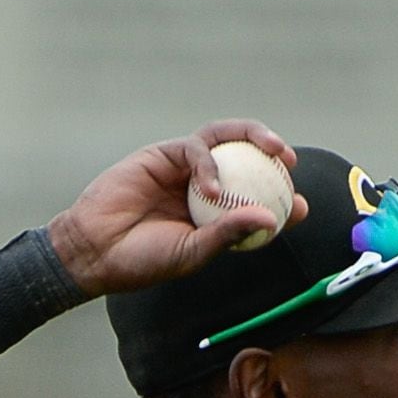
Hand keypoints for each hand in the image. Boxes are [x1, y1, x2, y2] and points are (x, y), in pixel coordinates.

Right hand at [46, 124, 305, 297]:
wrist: (96, 248)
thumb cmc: (143, 260)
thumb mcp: (194, 253)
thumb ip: (230, 234)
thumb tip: (272, 219)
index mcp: (217, 215)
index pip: (256, 200)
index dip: (282, 200)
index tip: (302, 207)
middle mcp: (205, 186)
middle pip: (247, 159)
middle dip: (273, 153)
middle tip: (291, 162)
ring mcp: (185, 168)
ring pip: (226, 140)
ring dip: (253, 138)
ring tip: (273, 150)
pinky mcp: (165, 154)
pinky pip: (196, 147)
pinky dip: (208, 163)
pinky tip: (209, 187)